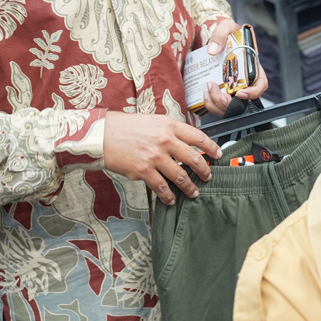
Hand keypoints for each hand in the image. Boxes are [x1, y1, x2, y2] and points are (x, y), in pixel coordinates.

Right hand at [102, 112, 222, 204]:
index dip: (211, 147)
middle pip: (194, 158)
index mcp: (169, 125)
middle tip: (209, 176)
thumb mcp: (154, 121)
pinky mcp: (143, 171)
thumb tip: (187, 143)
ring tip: (194, 192)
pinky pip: (162, 187)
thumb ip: (171, 131)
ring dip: (190, 187)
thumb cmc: (127, 127)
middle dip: (204, 170)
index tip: (218, 154)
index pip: (198, 137)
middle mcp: (165, 140)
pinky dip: (169, 196)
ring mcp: (155, 157)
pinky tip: (172, 199)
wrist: (102, 134)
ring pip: (180, 176)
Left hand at [202, 19, 268, 116]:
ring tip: (208, 91)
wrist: (215, 38)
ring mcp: (233, 88)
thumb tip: (213, 50)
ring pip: (230, 106)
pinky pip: (219, 105)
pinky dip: (211, 104)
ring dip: (218, 104)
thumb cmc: (226, 32)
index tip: (240, 93)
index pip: (260, 85)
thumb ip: (221, 34)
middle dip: (230, 102)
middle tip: (218, 94)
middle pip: (243, 100)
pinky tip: (204, 94)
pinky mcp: (222, 91)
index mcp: (252, 66)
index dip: (254, 93)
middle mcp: (245, 80)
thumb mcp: (226, 27)